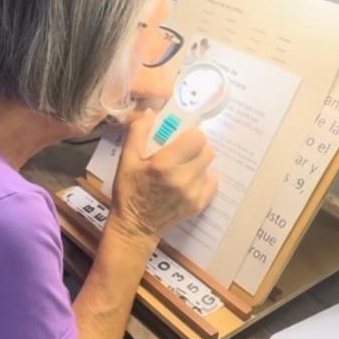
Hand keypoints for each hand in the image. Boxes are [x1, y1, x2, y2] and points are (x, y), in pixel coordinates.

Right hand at [110, 109, 217, 242]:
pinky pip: (212, 182)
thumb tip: (151, 112)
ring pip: (209, 166)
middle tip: (182, 152)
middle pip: (207, 150)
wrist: (135, 226)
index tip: (180, 138)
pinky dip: (202, 178)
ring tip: (182, 168)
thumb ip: (138, 132)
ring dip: (198, 163)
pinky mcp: (199, 204)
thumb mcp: (127, 160)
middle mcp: (183, 178)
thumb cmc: (129, 190)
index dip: (190, 134)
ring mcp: (193, 193)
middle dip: (195, 148)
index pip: (197, 137)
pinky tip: (187, 181)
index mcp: (164, 164)